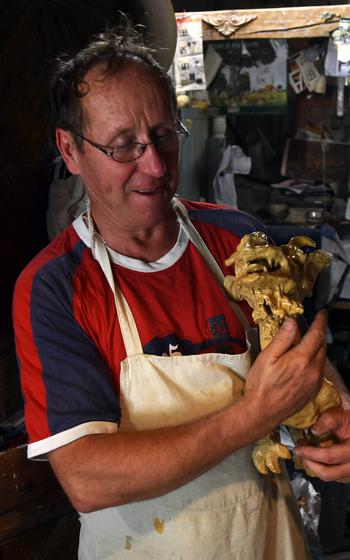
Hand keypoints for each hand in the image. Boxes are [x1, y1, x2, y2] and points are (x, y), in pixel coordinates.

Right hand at [244, 311, 326, 435]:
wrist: (262, 412)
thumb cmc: (261, 385)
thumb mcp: (267, 357)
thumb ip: (282, 339)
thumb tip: (292, 322)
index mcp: (301, 359)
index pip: (316, 335)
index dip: (320, 322)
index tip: (321, 314)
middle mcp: (313, 371)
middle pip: (322, 346)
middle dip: (318, 334)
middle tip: (312, 326)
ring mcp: (314, 382)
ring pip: (322, 359)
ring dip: (317, 348)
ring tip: (307, 343)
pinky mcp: (313, 391)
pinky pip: (319, 371)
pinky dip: (316, 362)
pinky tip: (305, 362)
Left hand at [294, 408, 349, 481]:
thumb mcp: (342, 416)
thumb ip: (328, 420)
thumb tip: (314, 430)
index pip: (329, 456)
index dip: (310, 453)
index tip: (299, 449)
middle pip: (327, 473)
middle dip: (309, 463)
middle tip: (300, 452)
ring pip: (329, 477)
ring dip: (314, 467)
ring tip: (307, 454)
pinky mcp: (348, 474)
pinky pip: (333, 477)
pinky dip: (322, 469)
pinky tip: (316, 458)